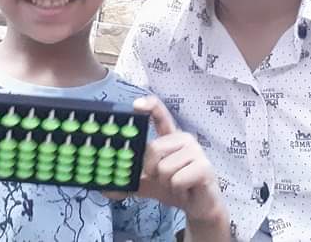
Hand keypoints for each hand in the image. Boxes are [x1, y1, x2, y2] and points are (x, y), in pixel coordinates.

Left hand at [108, 95, 227, 227]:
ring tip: (177, 184)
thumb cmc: (175, 187)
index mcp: (170, 137)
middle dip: (152, 170)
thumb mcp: (148, 184)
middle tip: (163, 178)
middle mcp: (183, 139)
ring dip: (166, 183)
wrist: (199, 206)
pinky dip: (177, 189)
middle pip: (154, 148)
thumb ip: (130, 183)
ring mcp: (196, 151)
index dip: (149, 106)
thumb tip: (105, 189)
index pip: (160, 114)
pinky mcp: (204, 167)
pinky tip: (186, 189)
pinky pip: (177, 179)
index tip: (136, 105)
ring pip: (164, 167)